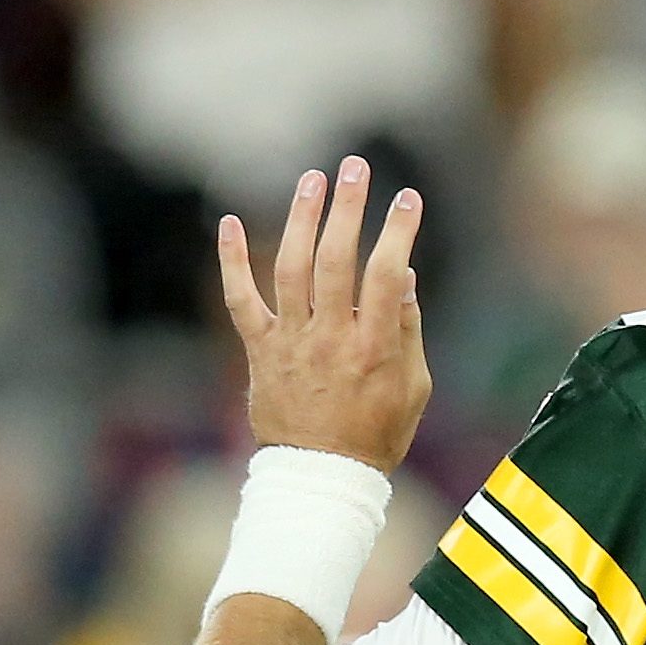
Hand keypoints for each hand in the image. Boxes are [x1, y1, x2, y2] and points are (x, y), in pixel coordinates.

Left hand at [217, 156, 431, 472]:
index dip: (399, 231)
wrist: (322, 477)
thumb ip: (408, 332)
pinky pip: (240, 300)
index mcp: (374, 348)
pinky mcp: (260, 351)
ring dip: (301, 219)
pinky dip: (233, 261)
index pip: (388, 274)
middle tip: (355, 168)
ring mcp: (291, 343)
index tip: (409, 198)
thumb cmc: (377, 434)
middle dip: (348, 208)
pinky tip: (232, 222)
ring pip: (291, 269)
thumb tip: (405, 278)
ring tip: (313, 180)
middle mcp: (330, 339)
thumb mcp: (414, 389)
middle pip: (337, 260)